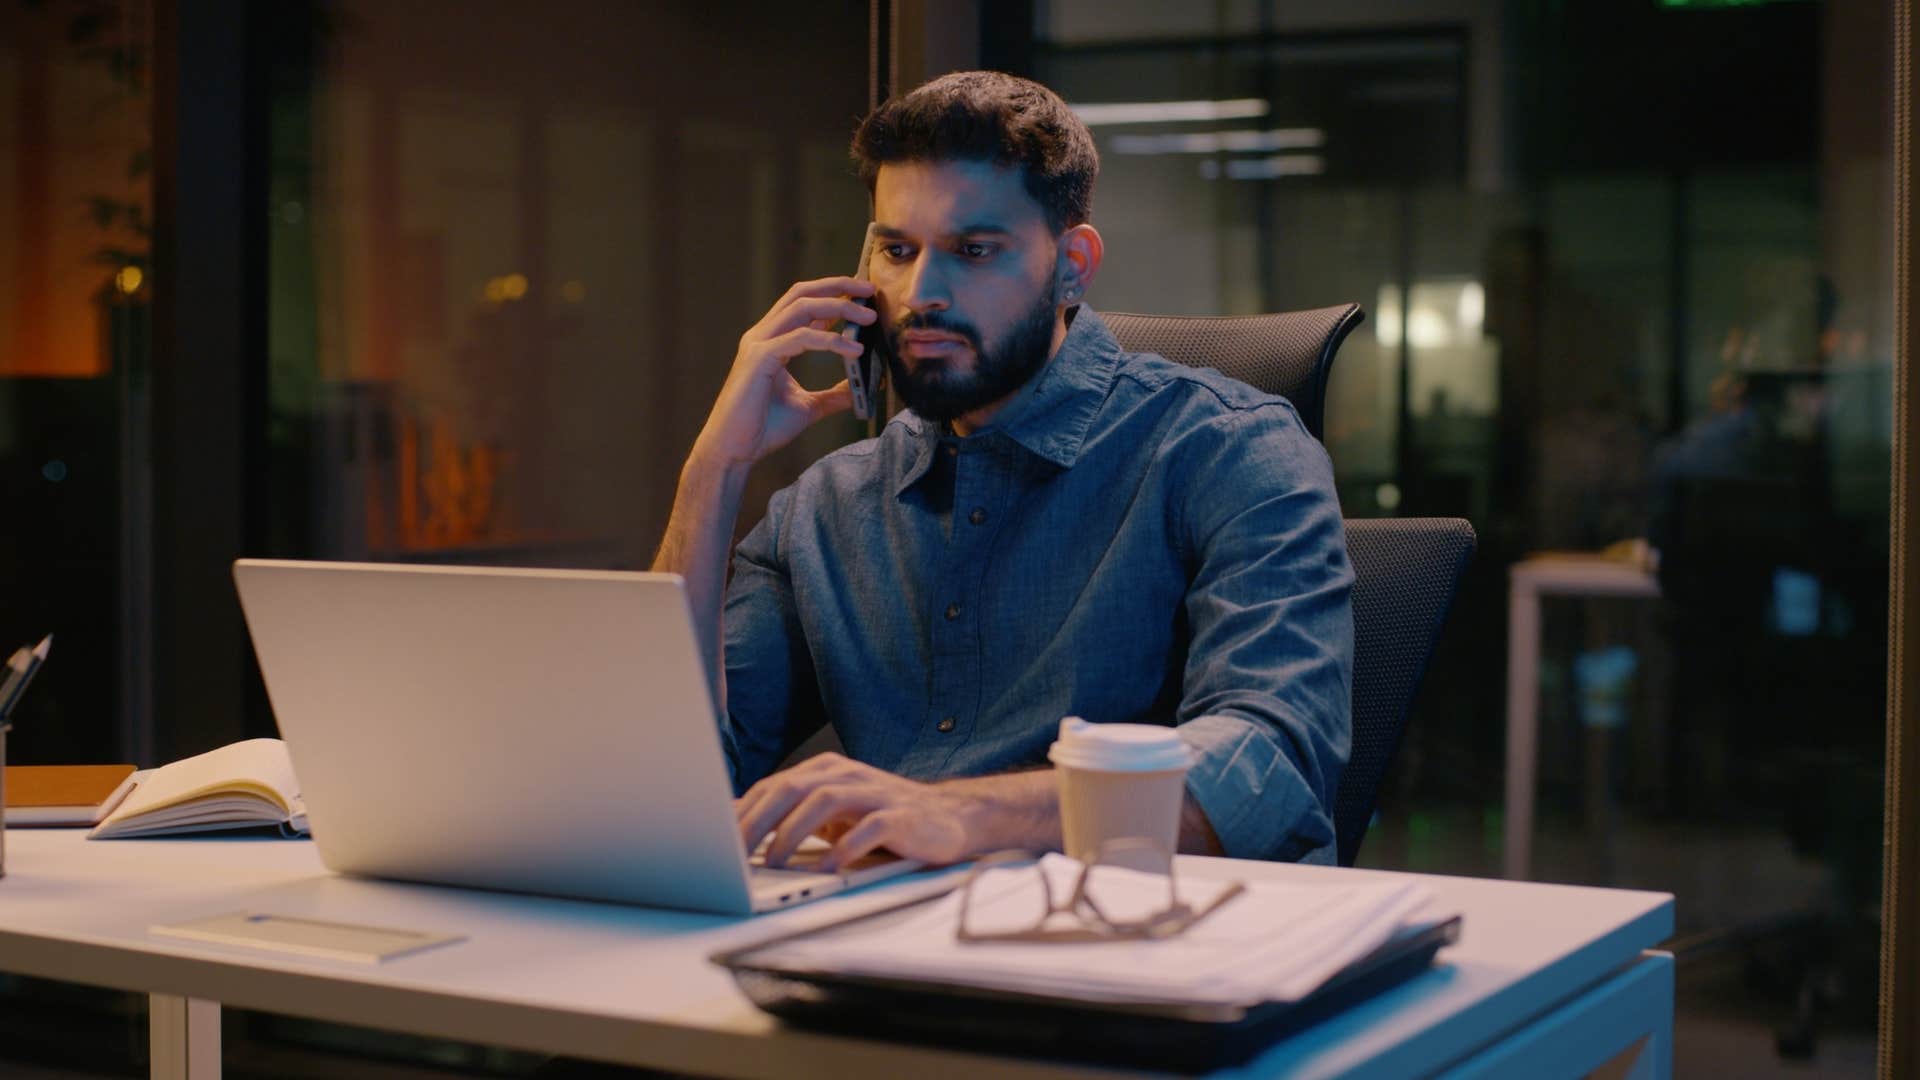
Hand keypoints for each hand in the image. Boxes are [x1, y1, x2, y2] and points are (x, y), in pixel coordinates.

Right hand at [692, 277, 877, 467]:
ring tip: (869, 316)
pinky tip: (854, 349)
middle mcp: (763, 335)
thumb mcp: (809, 407)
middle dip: (838, 287)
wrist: (734, 452)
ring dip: (839, 307)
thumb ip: (834, 394)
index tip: (864, 295)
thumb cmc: (763, 428)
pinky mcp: (759, 359)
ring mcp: (759, 344)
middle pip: (802, 294)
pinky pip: (800, 338)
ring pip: (802, 308)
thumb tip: (864, 388)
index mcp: (772, 341)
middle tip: (870, 290)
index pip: (804, 304)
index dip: (833, 293)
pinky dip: (830, 340)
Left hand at [736, 752, 981, 871]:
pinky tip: (827, 867)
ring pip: (824, 801)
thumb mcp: (833, 813)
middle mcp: (847, 775)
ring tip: (774, 862)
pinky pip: (868, 828)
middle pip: (792, 789)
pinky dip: (844, 847)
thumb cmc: (883, 819)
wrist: (949, 818)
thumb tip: (739, 828)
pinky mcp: (900, 816)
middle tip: (733, 852)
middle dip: (758, 820)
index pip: (773, 786)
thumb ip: (794, 815)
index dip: (742, 812)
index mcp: (825, 771)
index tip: (715, 839)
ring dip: (793, 832)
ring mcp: (874, 793)